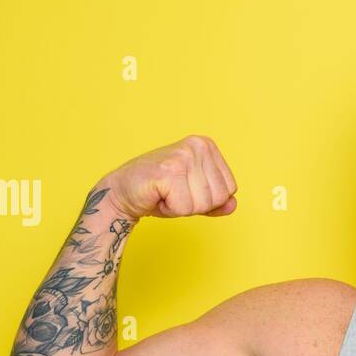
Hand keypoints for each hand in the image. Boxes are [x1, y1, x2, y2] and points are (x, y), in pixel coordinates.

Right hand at [102, 134, 237, 219]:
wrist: (122, 192)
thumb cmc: (158, 192)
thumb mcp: (194, 195)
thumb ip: (216, 201)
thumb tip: (233, 204)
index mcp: (206, 145)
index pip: (230, 189)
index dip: (208, 200)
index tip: (185, 189)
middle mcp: (197, 145)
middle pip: (219, 197)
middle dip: (195, 205)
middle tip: (173, 193)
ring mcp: (183, 156)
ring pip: (203, 204)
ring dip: (182, 208)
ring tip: (165, 193)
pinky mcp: (169, 171)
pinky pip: (185, 208)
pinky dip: (170, 210)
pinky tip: (158, 195)